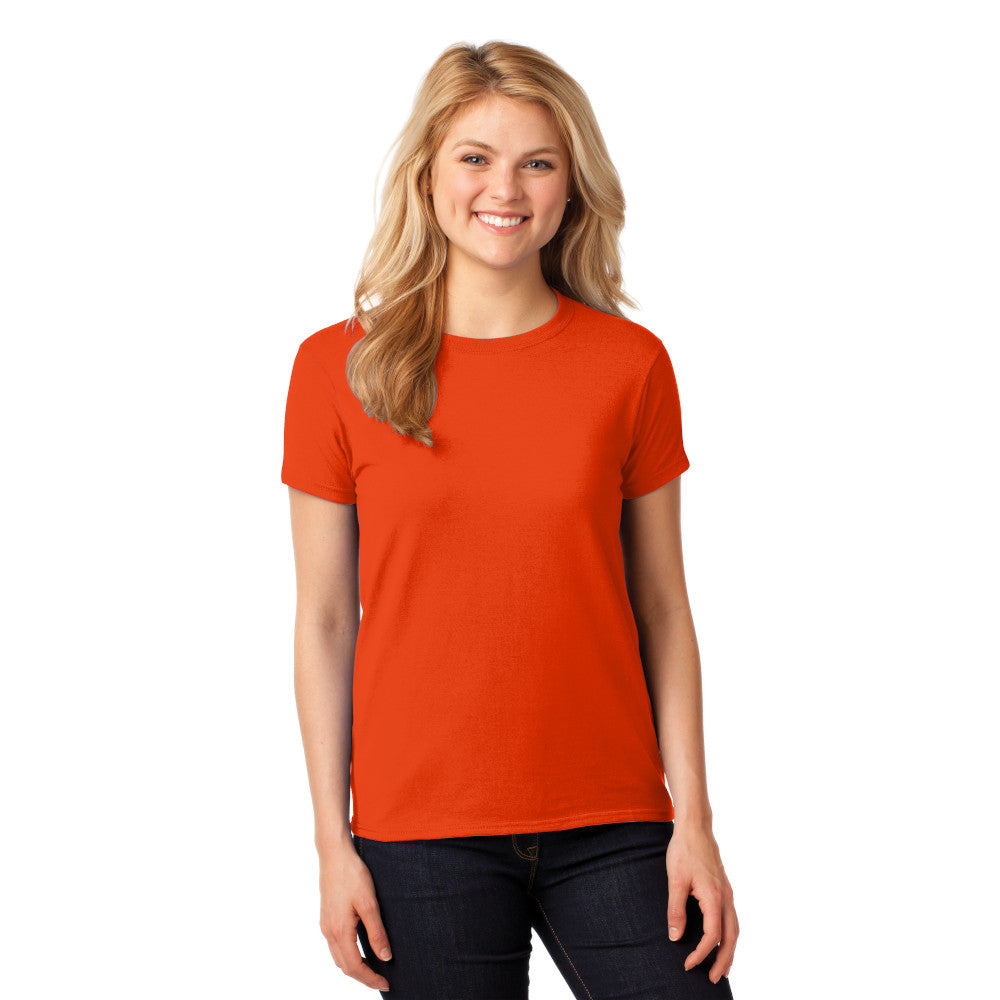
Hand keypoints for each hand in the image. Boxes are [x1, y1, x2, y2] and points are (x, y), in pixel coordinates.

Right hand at [317, 837, 391, 991]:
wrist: (334, 854)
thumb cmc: (352, 874)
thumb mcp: (369, 902)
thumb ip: (376, 931)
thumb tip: (385, 956)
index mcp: (340, 930)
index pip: (354, 967)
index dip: (370, 979)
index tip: (386, 983)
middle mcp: (329, 931)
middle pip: (345, 966)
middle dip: (363, 977)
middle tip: (382, 980)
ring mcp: (325, 925)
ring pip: (338, 957)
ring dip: (354, 967)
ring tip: (373, 968)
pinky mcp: (326, 917)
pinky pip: (335, 946)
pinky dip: (347, 955)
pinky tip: (359, 950)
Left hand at [665, 820, 738, 983]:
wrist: (695, 827)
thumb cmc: (684, 851)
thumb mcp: (674, 880)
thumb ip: (676, 909)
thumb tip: (675, 937)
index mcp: (714, 897)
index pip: (712, 935)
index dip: (701, 954)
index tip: (688, 965)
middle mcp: (725, 897)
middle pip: (731, 937)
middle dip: (723, 960)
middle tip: (713, 979)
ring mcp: (727, 893)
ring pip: (735, 929)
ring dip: (730, 950)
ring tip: (722, 968)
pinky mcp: (724, 889)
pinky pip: (732, 918)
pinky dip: (729, 935)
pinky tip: (722, 940)